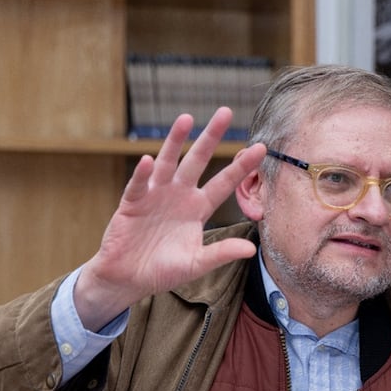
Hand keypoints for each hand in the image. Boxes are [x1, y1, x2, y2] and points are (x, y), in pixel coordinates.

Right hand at [74, 107, 265, 329]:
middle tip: (225, 112)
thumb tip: (250, 250)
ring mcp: (155, 195)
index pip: (224, 183)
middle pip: (197, 160)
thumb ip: (220, 253)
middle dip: (211, 137)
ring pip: (168, 162)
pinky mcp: (133, 203)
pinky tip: (148, 160)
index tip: (261, 147)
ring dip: (175, 141)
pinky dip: (143, 174)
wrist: (129, 278)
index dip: (241, 166)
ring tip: (187, 118)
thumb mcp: (197, 264)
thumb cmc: (164, 271)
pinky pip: (139, 185)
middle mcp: (179, 195)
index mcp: (198, 209)